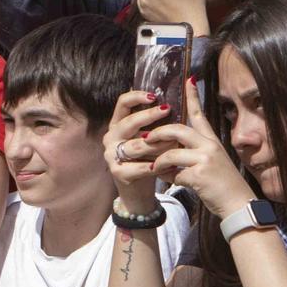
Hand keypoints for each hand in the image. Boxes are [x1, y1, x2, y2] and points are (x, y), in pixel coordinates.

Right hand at [103, 88, 173, 209]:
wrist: (136, 191)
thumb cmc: (146, 159)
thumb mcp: (148, 138)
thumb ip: (154, 123)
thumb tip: (172, 102)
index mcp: (117, 125)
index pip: (122, 103)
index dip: (136, 97)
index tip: (154, 95)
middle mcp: (110, 137)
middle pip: (128, 122)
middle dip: (149, 115)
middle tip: (167, 110)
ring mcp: (111, 155)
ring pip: (136, 145)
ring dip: (158, 143)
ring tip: (175, 142)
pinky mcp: (118, 172)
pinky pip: (140, 166)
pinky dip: (157, 165)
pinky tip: (170, 164)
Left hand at [149, 79, 257, 217]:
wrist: (238, 204)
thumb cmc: (223, 184)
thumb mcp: (213, 161)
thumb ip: (195, 151)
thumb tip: (172, 146)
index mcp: (212, 140)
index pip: (200, 114)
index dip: (193, 96)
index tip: (188, 79)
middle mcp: (210, 146)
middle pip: (178, 130)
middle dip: (158, 134)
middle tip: (146, 138)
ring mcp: (205, 160)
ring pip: (171, 154)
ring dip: (159, 162)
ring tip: (154, 168)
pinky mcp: (200, 175)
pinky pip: (174, 174)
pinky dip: (169, 179)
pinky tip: (170, 182)